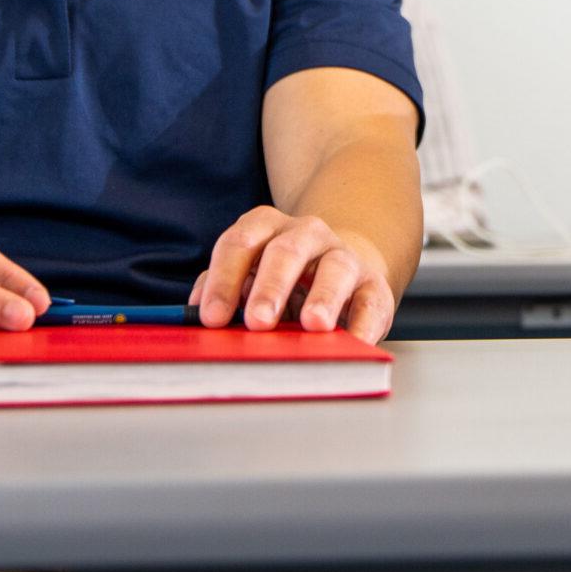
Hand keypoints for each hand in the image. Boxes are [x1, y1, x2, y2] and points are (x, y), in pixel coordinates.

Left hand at [191, 206, 395, 342]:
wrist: (342, 273)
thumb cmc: (283, 282)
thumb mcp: (248, 277)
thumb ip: (224, 290)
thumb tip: (196, 315)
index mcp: (266, 228)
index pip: (240, 244)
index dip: (224, 280)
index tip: (212, 318)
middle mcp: (306, 235)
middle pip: (285, 251)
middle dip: (270, 287)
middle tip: (258, 321)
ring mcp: (343, 257)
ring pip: (335, 268)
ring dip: (324, 297)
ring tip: (313, 325)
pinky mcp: (374, 285)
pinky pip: (371, 300)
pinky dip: (364, 323)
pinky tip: (354, 342)